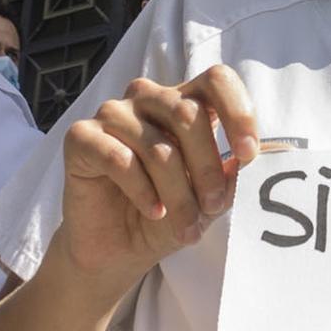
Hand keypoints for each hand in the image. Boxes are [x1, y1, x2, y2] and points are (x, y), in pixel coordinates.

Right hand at [58, 67, 260, 280]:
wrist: (117, 249)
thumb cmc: (166, 217)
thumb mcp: (207, 202)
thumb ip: (228, 178)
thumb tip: (246, 160)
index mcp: (184, 102)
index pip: (217, 81)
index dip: (238, 112)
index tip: (248, 154)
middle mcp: (148, 99)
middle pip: (188, 114)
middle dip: (207, 168)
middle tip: (215, 207)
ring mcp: (112, 114)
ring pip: (157, 146)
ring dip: (178, 193)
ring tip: (186, 227)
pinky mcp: (81, 137)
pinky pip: (119, 158)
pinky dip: (143, 191)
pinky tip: (153, 212)